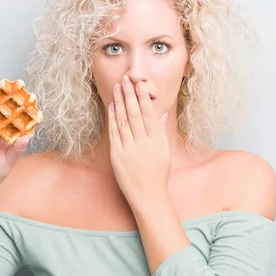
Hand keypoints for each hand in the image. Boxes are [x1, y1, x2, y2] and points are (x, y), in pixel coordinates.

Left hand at [108, 75, 169, 206]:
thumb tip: (161, 114)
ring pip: (123, 120)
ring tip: (117, 87)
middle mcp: (143, 143)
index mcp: (156, 140)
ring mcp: (129, 149)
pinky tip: (112, 106)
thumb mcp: (164, 151)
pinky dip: (112, 118)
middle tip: (126, 79)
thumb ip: (161, 131)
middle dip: (129, 94)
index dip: (142, 97)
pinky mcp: (117, 156)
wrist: (148, 196)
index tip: (139, 84)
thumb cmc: (158, 174)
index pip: (148, 114)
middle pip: (134, 113)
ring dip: (119, 102)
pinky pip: (114, 133)